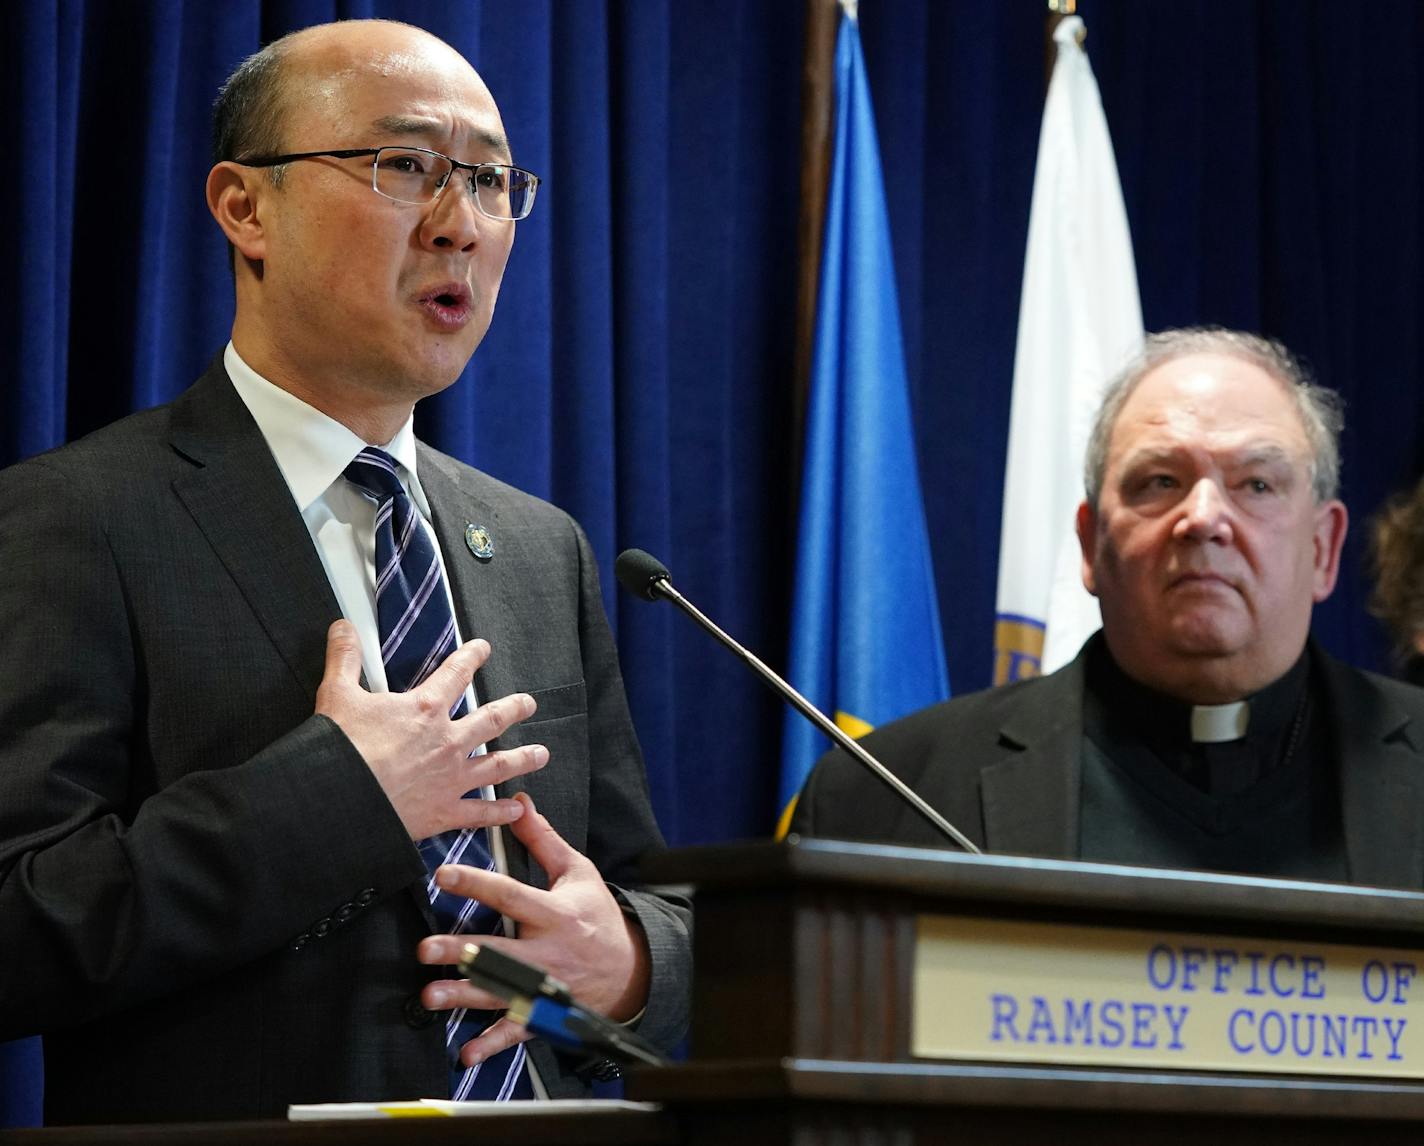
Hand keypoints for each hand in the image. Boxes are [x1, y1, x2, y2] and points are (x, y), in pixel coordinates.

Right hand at [314, 620, 547, 839]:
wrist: (339, 800)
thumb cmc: (339, 748)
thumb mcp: (337, 694)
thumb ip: (344, 658)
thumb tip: (342, 627)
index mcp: (425, 709)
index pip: (456, 674)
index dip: (471, 657)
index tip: (483, 649)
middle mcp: (447, 741)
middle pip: (491, 719)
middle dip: (514, 709)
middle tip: (529, 704)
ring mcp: (451, 778)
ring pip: (498, 765)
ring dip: (523, 758)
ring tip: (541, 754)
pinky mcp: (444, 811)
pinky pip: (481, 812)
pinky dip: (501, 813)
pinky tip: (516, 810)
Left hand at [417, 792, 652, 1067]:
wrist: (630, 969)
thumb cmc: (597, 915)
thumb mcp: (578, 872)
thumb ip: (543, 839)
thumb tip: (518, 803)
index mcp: (555, 913)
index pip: (511, 895)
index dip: (477, 884)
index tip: (444, 875)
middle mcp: (548, 952)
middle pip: (500, 950)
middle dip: (462, 951)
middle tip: (427, 949)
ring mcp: (544, 986)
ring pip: (500, 991)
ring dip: (464, 995)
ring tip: (431, 994)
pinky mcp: (543, 1012)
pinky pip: (515, 1031)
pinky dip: (491, 1044)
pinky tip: (466, 1051)